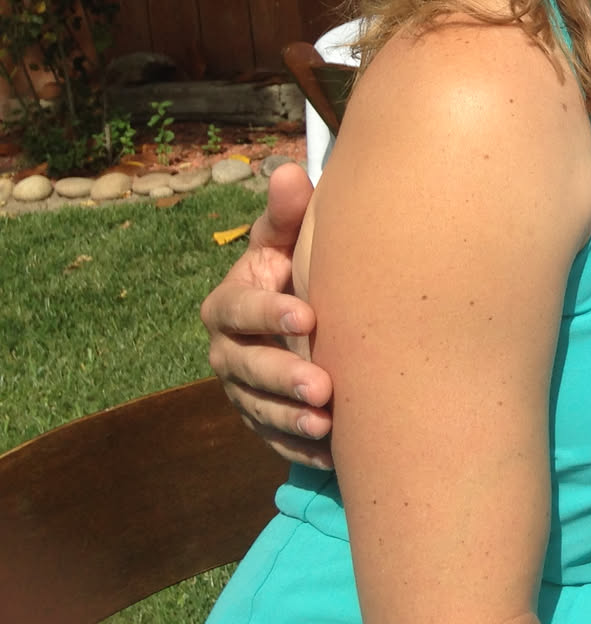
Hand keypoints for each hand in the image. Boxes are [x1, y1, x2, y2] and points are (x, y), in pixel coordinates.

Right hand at [201, 161, 332, 467]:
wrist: (306, 316)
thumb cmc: (299, 267)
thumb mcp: (290, 240)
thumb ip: (289, 213)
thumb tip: (290, 171)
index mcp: (229, 302)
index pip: (239, 309)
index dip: (269, 313)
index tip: (308, 316)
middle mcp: (227, 348)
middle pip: (245, 367)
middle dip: (281, 376)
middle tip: (323, 385)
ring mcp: (242, 389)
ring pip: (259, 409)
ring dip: (292, 418)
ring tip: (328, 424)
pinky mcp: (261, 419)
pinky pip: (274, 438)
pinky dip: (299, 446)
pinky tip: (331, 452)